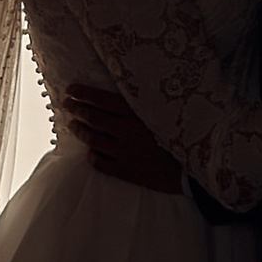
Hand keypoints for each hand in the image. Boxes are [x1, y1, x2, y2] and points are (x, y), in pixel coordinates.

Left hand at [63, 82, 184, 192]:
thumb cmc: (183, 136)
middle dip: (77, 110)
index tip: (71, 90)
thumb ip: (144, 105)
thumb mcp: (165, 113)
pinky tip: (91, 152)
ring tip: (73, 125)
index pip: (102, 100)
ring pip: (94, 141)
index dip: (84, 94)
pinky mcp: (127, 171)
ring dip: (81, 132)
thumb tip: (126, 95)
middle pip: (94, 119)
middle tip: (66, 105)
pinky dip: (93, 156)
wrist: (194, 169)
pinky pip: (102, 164)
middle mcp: (126, 132)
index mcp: (137, 114)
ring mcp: (125, 153)